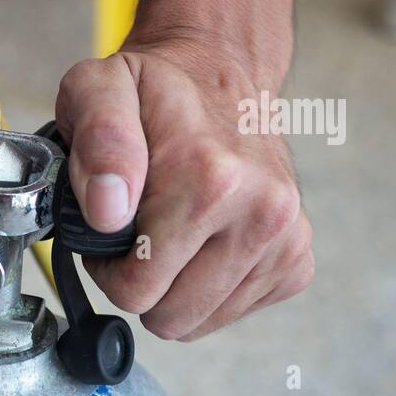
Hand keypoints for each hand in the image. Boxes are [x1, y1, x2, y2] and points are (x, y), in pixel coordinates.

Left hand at [54, 38, 312, 340]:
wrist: (222, 73)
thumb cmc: (153, 90)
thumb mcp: (97, 91)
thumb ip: (97, 142)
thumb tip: (107, 211)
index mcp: (211, 179)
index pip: (136, 290)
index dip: (108, 267)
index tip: (110, 228)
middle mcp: (262, 211)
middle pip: (172, 317)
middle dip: (142, 283)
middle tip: (136, 231)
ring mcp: (286, 238)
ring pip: (202, 322)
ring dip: (175, 288)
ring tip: (169, 232)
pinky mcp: (298, 257)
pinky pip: (235, 312)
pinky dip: (209, 288)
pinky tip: (203, 239)